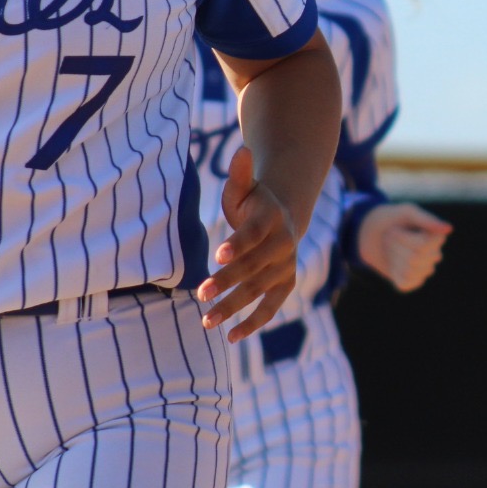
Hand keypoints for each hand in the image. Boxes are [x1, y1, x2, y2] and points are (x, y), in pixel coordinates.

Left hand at [200, 146, 299, 341]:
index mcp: (272, 217)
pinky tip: (231, 337)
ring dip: (234, 307)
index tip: (217, 255)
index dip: (238, 244)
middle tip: (200, 294)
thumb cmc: (253, 201)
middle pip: (254, 266)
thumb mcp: (244, 186)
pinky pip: (271, 307)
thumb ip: (240, 174)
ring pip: (259, 290)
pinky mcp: (285, 283)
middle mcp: (284, 243)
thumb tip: (242, 149)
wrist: (282, 216)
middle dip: (227, 282)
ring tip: (206, 321)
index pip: (253, 233)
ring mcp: (286, 265)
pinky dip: (254, 322)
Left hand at [356, 202, 450, 291]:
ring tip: (390, 249)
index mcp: (436, 237)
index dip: (404, 239)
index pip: (423, 246)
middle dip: (396, 247)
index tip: (395, 229)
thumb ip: (427, 220)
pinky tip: (392, 263)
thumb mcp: (407, 213)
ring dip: (393, 258)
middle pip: (414, 258)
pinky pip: (405, 283)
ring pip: (409, 271)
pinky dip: (393, 272)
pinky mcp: (412, 281)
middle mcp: (434, 254)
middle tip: (389, 238)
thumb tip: (449, 229)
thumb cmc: (391, 218)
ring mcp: (424, 269)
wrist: (371, 231)